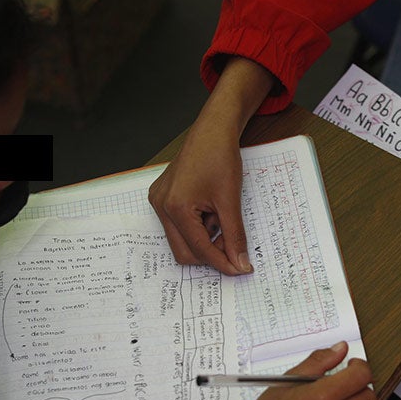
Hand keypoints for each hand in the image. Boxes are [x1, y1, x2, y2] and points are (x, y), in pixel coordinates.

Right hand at [148, 57, 275, 274]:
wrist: (212, 130)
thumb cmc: (220, 157)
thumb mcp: (231, 200)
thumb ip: (234, 235)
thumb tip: (240, 264)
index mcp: (175, 207)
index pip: (199, 249)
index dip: (222, 262)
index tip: (241, 269)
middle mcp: (161, 206)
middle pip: (185, 251)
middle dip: (211, 253)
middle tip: (235, 247)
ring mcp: (158, 201)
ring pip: (182, 240)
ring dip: (205, 238)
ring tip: (222, 217)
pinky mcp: (162, 197)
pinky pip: (179, 225)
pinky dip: (198, 226)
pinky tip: (212, 211)